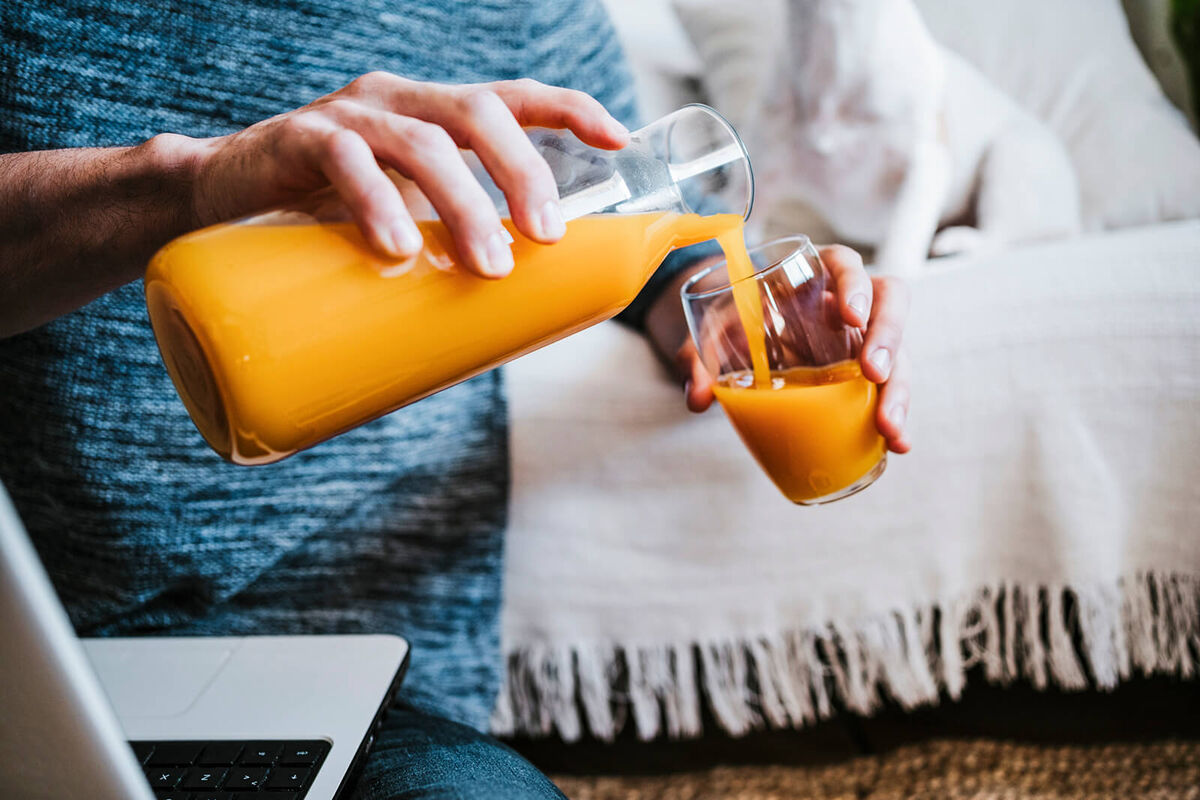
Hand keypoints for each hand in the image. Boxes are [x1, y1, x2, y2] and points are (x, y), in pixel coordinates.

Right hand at [173, 73, 629, 276]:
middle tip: (547, 237)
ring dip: (464, 204)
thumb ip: (445, 246)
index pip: (509, 96)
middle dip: (524, 172)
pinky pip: (346, 160)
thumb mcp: (400, 223)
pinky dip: (378, 203)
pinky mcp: (296, 139)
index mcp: (430, 114)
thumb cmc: (324, 221)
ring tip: (489, 264)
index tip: (620, 137)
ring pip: (421, 142)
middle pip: (478, 114)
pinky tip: (397, 248)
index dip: (569, 108)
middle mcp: (396, 101)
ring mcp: (347, 115)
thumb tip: (517, 314)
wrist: (214, 208)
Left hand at [651, 246, 911, 453]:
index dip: (854, 285)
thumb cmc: (730, 324)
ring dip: (899, 389)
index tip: (849, 316)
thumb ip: (699, 359)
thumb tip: (700, 399)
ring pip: (898, 351)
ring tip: (889, 427)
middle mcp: (845, 303)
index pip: (844, 263)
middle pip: (889, 302)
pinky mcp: (865, 373)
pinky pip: (889, 389)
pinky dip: (895, 415)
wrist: (735, 340)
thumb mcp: (709, 335)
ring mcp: (860, 339)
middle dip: (888, 336)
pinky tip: (897, 445)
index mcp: (810, 277)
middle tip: (874, 373)